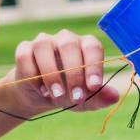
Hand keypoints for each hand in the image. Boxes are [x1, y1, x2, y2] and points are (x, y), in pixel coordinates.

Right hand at [5, 30, 120, 116]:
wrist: (40, 96)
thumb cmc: (68, 93)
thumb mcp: (85, 100)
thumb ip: (99, 97)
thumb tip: (114, 96)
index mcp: (85, 46)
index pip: (93, 47)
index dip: (94, 66)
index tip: (94, 87)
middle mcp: (65, 39)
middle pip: (69, 45)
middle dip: (73, 73)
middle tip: (76, 97)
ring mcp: (43, 42)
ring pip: (44, 46)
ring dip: (51, 74)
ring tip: (56, 96)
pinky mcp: (24, 49)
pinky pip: (25, 56)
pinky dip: (33, 75)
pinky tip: (41, 90)